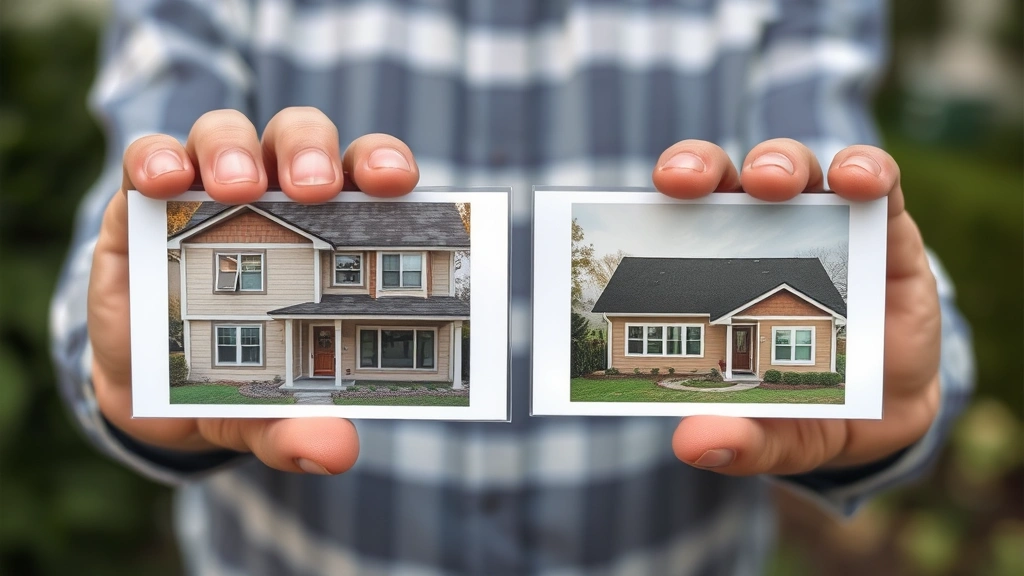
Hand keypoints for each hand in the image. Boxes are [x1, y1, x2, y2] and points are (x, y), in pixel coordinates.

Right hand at [88, 107, 418, 473]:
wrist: (148, 389)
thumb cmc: (230, 381)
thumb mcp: (262, 413)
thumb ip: (296, 428)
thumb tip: (334, 454)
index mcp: (324, 229)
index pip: (364, 175)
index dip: (383, 163)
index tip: (398, 182)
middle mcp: (270, 196)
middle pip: (299, 136)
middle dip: (311, 152)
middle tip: (314, 189)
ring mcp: (203, 191)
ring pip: (225, 133)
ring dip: (233, 150)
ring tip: (234, 187)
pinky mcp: (140, 201)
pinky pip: (147, 157)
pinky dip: (155, 158)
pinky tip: (161, 181)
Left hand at [653, 139, 940, 474]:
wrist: (889, 416)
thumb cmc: (811, 409)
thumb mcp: (777, 436)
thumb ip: (740, 439)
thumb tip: (692, 446)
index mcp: (721, 272)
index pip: (680, 219)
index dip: (654, 203)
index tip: (639, 201)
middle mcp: (766, 235)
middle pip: (726, 178)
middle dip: (702, 165)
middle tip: (685, 181)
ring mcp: (825, 226)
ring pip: (795, 167)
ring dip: (778, 162)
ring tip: (771, 183)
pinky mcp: (887, 229)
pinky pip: (878, 182)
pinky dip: (867, 169)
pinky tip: (859, 181)